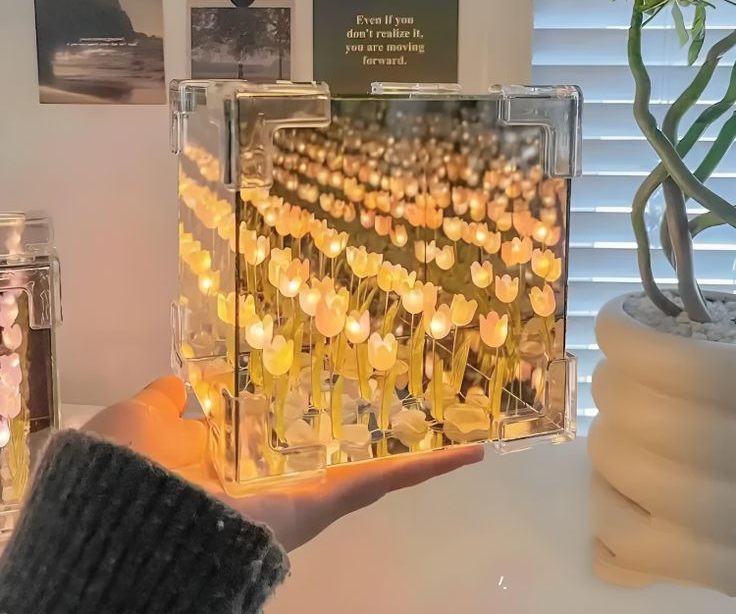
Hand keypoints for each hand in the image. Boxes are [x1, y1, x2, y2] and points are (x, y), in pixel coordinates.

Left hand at [83, 376, 483, 550]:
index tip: (326, 378)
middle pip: (330, 448)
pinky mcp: (321, 505)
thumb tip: (179, 386)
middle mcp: (268, 481)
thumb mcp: (139, 422)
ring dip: (411, 451)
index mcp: (225, 460)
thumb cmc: (129, 473)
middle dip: (368, 426)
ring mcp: (301, 496)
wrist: (130, 530)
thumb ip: (164, 403)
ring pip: (366, 469)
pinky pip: (376, 483)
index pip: (270, 428)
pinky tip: (465, 451)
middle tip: (408, 394)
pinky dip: (420, 469)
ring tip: (456, 427)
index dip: (299, 405)